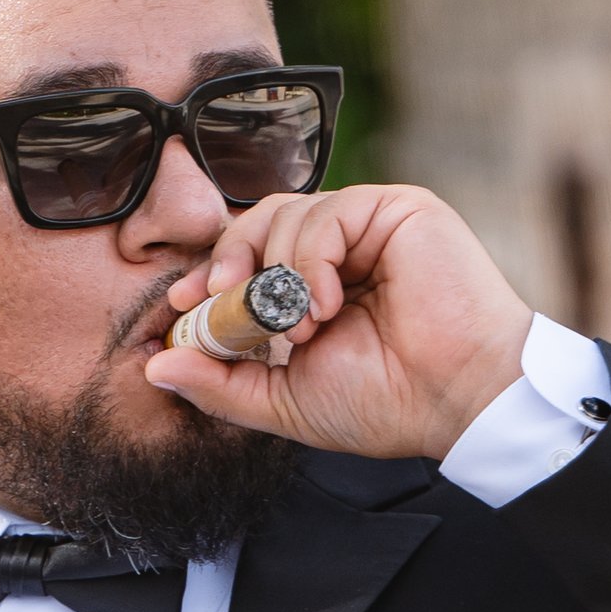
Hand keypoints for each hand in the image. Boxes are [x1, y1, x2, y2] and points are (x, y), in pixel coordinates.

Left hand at [144, 182, 531, 460]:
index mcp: (316, 288)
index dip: (211, 275)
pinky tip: (329, 302)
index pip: (247, 259)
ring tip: (304, 325)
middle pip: (257, 223)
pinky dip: (313, 258)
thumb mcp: (284, 400)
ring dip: (278, 272)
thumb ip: (221, 384)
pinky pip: (327, 212)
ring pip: (284, 213)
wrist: (457, 400)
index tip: (184, 303)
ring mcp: (369, 226)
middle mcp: (342, 251)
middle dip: (230, 262)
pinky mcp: (397, 209)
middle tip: (225, 301)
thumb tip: (154, 368)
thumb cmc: (386, 402)